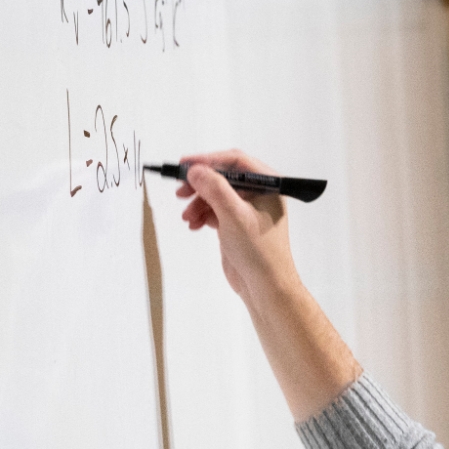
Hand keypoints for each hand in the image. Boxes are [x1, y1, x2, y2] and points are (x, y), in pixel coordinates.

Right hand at [174, 150, 295, 304]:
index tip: (185, 165)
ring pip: (216, 195)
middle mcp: (259, 193)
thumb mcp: (234, 215)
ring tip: (187, 216)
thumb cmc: (259, 252)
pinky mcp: (237, 224)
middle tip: (180, 190)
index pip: (235, 161)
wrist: (265, 287)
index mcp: (268, 185)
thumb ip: (214, 188)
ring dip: (198, 203)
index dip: (208, 160)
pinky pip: (215, 211)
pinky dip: (202, 215)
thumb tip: (196, 170)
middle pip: (223, 177)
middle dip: (200, 184)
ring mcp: (248, 209)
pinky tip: (194, 225)